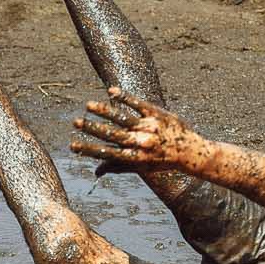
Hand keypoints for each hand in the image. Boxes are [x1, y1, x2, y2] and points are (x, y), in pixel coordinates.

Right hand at [70, 88, 206, 173]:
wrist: (192, 152)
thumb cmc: (164, 162)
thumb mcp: (142, 168)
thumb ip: (118, 167)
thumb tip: (96, 171)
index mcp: (136, 158)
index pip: (108, 153)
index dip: (89, 149)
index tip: (72, 145)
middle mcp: (142, 143)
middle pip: (113, 135)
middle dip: (92, 129)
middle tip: (75, 122)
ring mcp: (149, 127)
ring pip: (123, 118)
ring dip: (104, 111)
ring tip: (88, 105)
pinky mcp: (157, 114)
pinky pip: (139, 104)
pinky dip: (125, 98)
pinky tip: (111, 91)